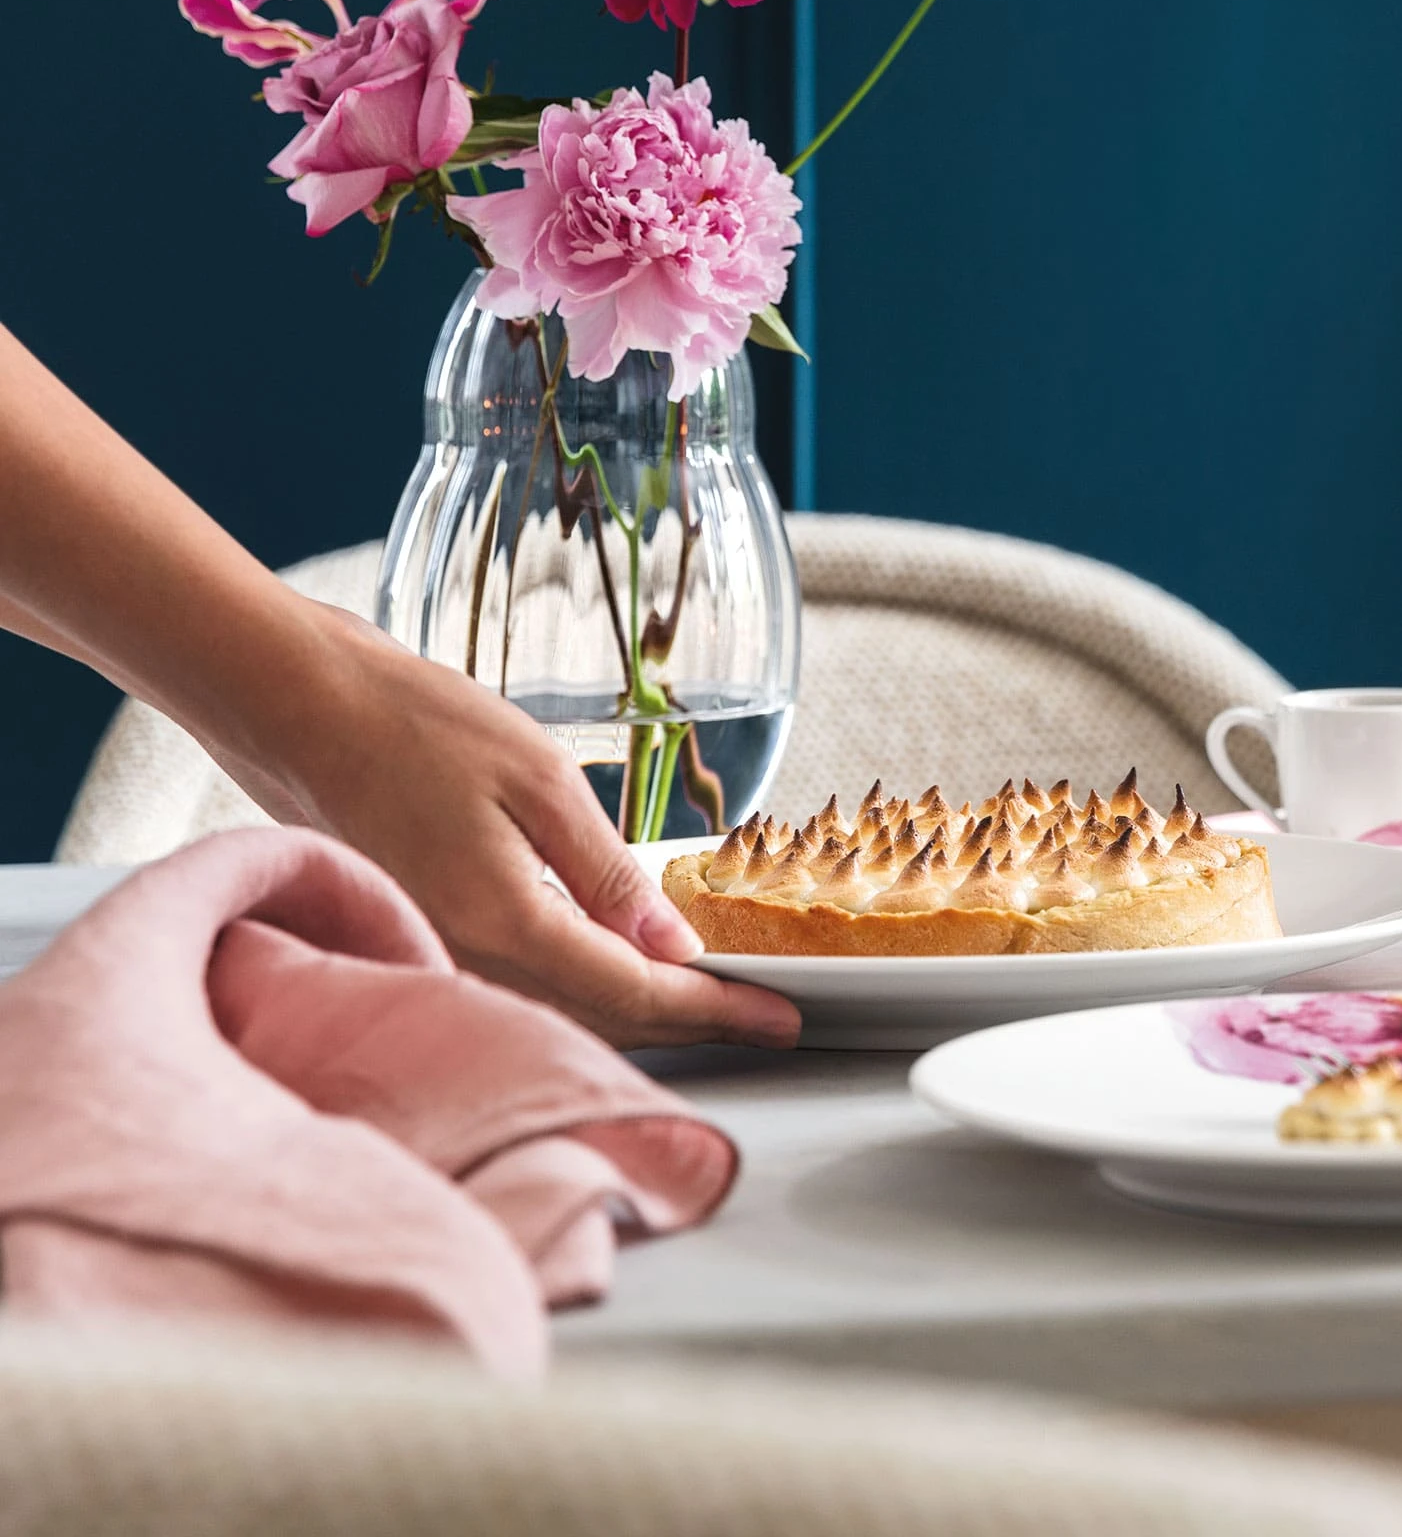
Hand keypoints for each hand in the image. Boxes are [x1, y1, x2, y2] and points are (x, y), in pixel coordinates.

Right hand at [219, 600, 798, 1049]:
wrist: (292, 707)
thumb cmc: (412, 724)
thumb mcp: (541, 780)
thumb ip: (609, 874)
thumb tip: (674, 947)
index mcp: (504, 923)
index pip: (635, 994)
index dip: (717, 1011)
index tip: (781, 1019)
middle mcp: (463, 961)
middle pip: (600, 1020)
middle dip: (690, 1023)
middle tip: (762, 1017)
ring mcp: (431, 958)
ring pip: (557, 1014)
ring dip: (637, 1014)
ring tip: (709, 1002)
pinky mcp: (415, 941)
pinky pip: (515, 991)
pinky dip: (579, 993)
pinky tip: (616, 973)